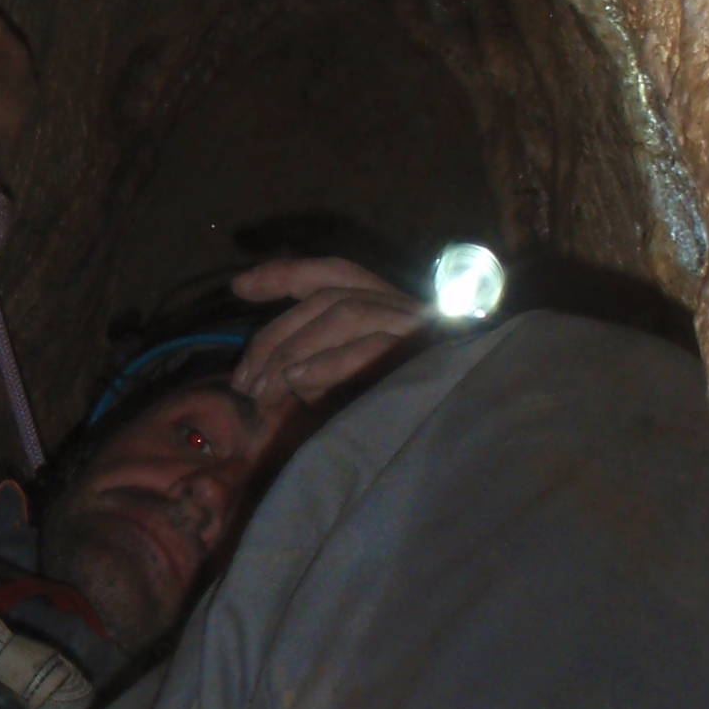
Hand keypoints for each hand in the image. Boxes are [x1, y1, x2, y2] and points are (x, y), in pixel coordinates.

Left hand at [229, 257, 431, 419]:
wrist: (469, 436)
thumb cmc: (404, 418)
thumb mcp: (350, 392)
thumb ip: (314, 374)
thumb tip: (261, 378)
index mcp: (389, 309)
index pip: (333, 275)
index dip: (285, 273)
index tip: (239, 287)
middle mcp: (405, 309)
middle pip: (327, 297)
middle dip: (275, 336)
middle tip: (243, 381)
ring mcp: (418, 329)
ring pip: (345, 313)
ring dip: (294, 350)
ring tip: (263, 391)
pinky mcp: (427, 357)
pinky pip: (370, 348)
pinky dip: (327, 363)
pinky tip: (297, 382)